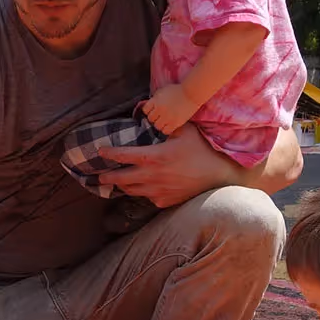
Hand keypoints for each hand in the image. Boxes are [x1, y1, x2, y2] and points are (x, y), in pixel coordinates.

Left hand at [96, 123, 227, 207]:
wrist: (219, 176)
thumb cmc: (203, 150)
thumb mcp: (185, 130)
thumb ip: (167, 125)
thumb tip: (155, 117)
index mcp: (154, 157)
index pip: (123, 155)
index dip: (109, 153)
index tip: (101, 151)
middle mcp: (152, 176)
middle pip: (121, 179)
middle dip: (108, 177)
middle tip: (100, 175)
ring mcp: (157, 191)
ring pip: (132, 191)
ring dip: (123, 186)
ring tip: (118, 182)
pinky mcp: (164, 201)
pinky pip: (148, 198)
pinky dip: (143, 193)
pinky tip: (143, 189)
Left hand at [141, 85, 196, 135]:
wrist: (192, 94)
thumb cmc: (178, 90)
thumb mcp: (163, 90)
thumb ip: (155, 98)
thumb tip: (150, 105)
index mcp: (156, 100)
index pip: (145, 110)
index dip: (148, 110)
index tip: (153, 110)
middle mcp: (160, 109)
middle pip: (150, 119)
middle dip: (154, 117)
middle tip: (159, 116)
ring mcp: (167, 117)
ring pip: (157, 126)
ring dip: (160, 124)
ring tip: (165, 121)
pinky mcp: (175, 123)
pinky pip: (165, 131)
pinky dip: (166, 129)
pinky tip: (169, 125)